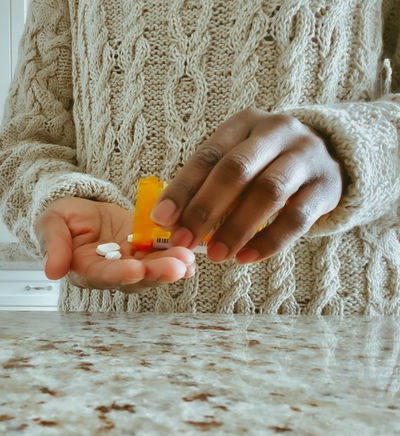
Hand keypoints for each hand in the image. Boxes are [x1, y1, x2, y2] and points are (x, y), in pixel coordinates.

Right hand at [36, 198, 195, 292]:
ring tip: (189, 259)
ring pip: (155, 269)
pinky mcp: (147, 249)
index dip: (120, 274)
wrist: (81, 210)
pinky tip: (193, 254)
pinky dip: (179, 256)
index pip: (104, 275)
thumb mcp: (51, 224)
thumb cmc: (63, 218)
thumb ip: (54, 244)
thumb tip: (52, 272)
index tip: (136, 269)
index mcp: (87, 270)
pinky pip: (164, 254)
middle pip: (137, 278)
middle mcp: (113, 272)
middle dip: (157, 273)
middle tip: (176, 267)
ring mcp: (133, 262)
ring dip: (173, 265)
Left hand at [151, 108, 343, 263]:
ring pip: (268, 192)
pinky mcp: (327, 185)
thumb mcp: (237, 160)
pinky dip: (269, 241)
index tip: (162, 219)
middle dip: (205, 209)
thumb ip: (207, 185)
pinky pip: (297, 217)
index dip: (183, 189)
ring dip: (236, 228)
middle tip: (184, 241)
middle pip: (236, 170)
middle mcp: (276, 132)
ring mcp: (306, 155)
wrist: (325, 156)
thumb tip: (170, 222)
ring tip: (215, 256)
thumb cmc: (264, 164)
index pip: (208, 155)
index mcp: (244, 123)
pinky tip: (246, 258)